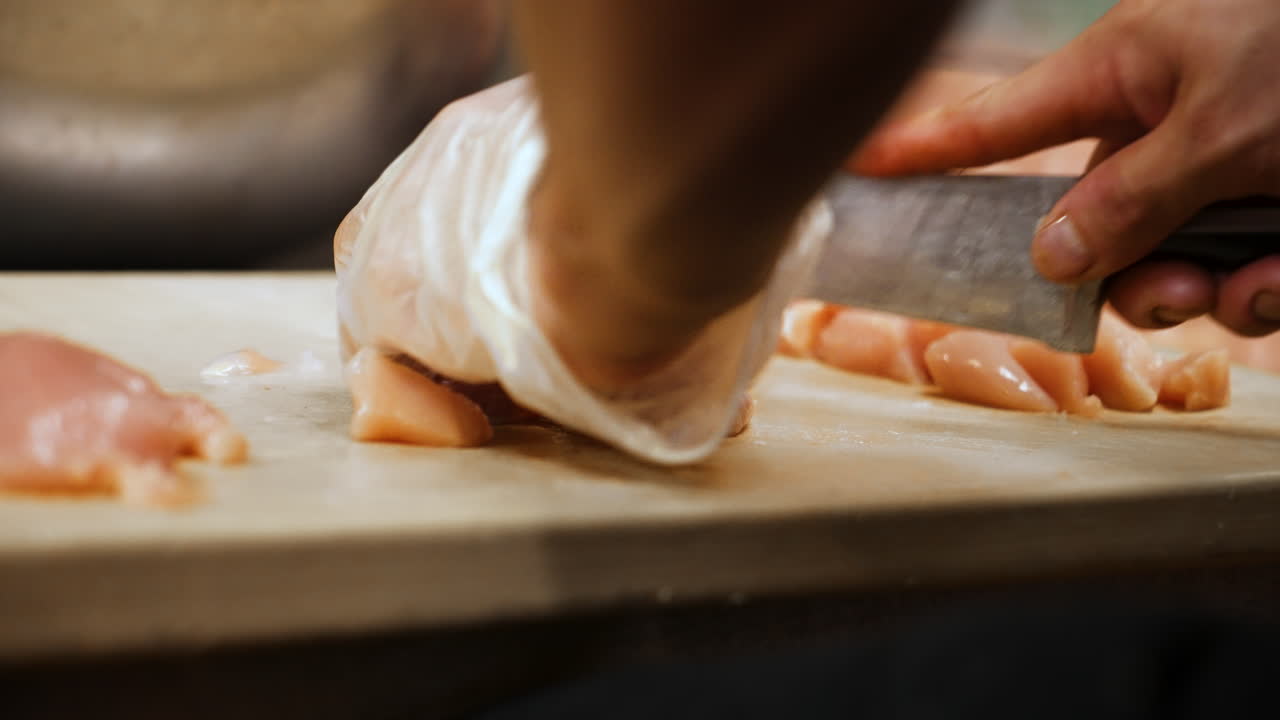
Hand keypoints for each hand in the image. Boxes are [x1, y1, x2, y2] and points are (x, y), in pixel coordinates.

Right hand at [852, 0, 1279, 336]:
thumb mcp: (1224, 128)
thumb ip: (1125, 200)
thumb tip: (1050, 255)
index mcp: (1127, 70)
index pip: (996, 123)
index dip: (922, 149)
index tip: (855, 169)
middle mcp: (1161, 121)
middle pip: (1091, 227)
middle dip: (1125, 278)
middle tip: (1168, 297)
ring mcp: (1218, 164)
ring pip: (1168, 263)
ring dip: (1207, 294)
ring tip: (1257, 281)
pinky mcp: (1269, 201)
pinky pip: (1235, 271)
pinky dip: (1263, 287)